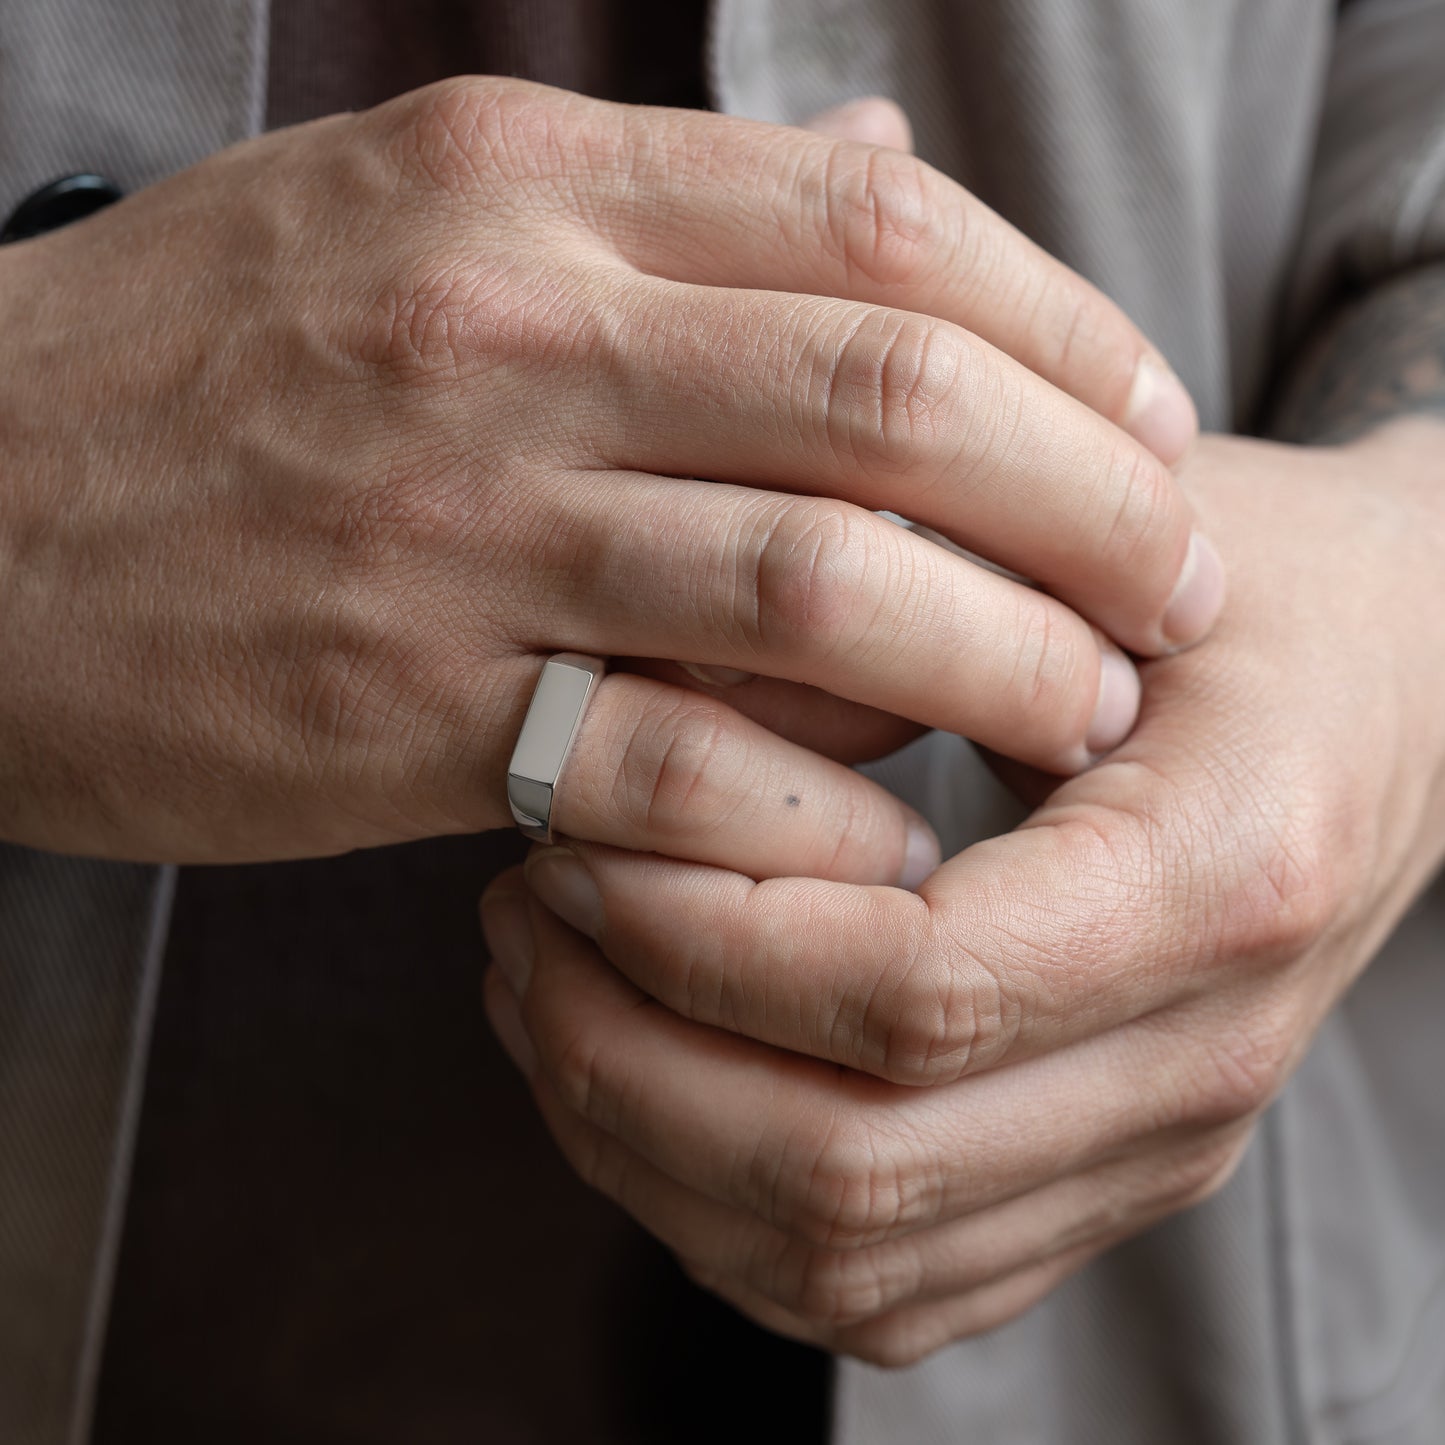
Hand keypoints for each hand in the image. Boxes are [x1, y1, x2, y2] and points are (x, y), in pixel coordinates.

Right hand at [0, 78, 1216, 863]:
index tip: (1151, 430)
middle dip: (1090, 506)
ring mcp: (459, 526)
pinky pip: (676, 763)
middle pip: (897, 399)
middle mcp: (512, 331)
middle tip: (1174, 588)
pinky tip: (890, 840)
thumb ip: (666, 203)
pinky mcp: (405, 712)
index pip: (887, 231)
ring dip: (998, 661)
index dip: (1066, 338)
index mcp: (531, 182)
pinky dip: (817, 811)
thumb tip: (882, 172)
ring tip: (1084, 712)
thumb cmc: (210, 364)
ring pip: (816, 583)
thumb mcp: (419, 207)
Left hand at [483, 422, 1444, 1362]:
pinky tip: (629, 1071)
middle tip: (527, 912)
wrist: (1405, 692)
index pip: (919, 992)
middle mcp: (1198, 1061)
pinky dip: (710, 1205)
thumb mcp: (1101, 539)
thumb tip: (656, 702)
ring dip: (646, 1142)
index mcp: (1219, 879)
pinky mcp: (1096, 1183)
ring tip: (543, 986)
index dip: (709, 932)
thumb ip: (901, 605)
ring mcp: (1151, 1151)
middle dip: (631, 1057)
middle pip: (855, 1168)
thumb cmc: (1250, 592)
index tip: (581, 842)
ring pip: (845, 1259)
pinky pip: (875, 1283)